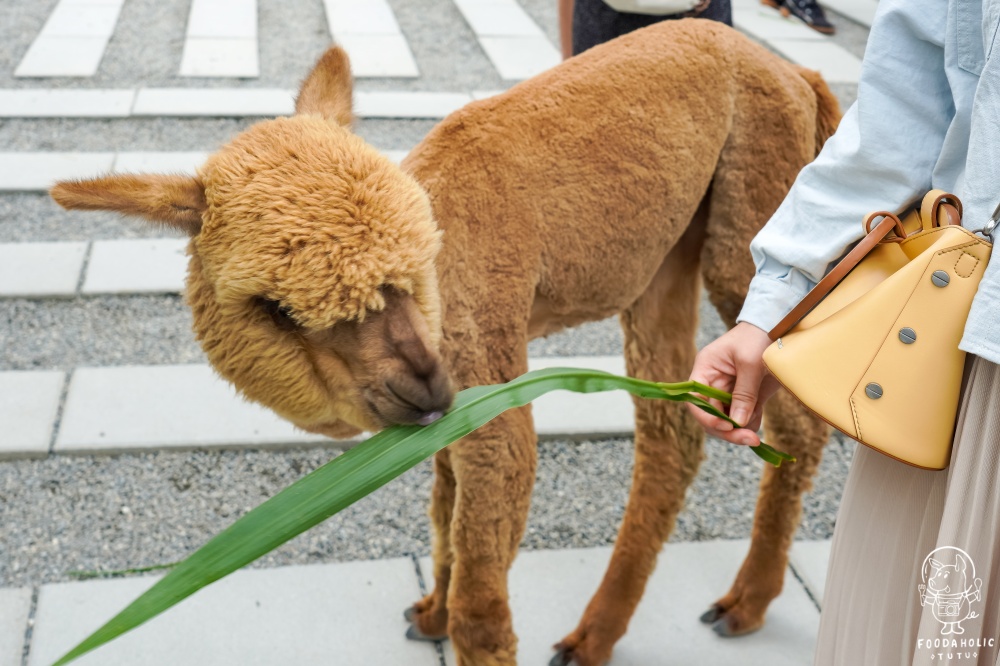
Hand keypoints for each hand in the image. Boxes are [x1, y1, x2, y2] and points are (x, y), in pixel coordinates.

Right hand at [687, 322, 780, 445]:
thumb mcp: (751, 363)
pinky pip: (743, 418)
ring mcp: (729, 392)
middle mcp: (713, 385)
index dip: (707, 418)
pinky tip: (759, 416)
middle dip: (728, 430)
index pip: (695, 401)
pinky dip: (751, 423)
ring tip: (756, 424)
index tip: (727, 427)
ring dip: (741, 428)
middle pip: (711, 417)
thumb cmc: (758, 337)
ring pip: (727, 421)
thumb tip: (737, 423)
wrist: (779, 327)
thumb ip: (744, 393)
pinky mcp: (746, 397)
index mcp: (705, 371)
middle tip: (750, 439)